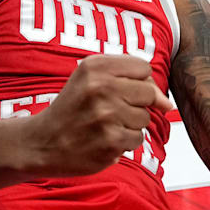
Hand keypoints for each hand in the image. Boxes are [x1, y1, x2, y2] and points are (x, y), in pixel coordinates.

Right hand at [23, 55, 171, 176]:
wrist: (41, 142)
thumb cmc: (73, 108)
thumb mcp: (92, 80)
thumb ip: (132, 81)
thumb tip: (167, 104)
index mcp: (95, 66)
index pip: (143, 68)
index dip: (137, 81)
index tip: (120, 91)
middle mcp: (101, 87)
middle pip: (148, 92)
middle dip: (136, 104)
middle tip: (109, 110)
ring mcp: (106, 115)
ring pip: (145, 118)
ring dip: (129, 125)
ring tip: (103, 125)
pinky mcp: (110, 141)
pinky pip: (137, 139)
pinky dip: (124, 142)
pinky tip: (102, 140)